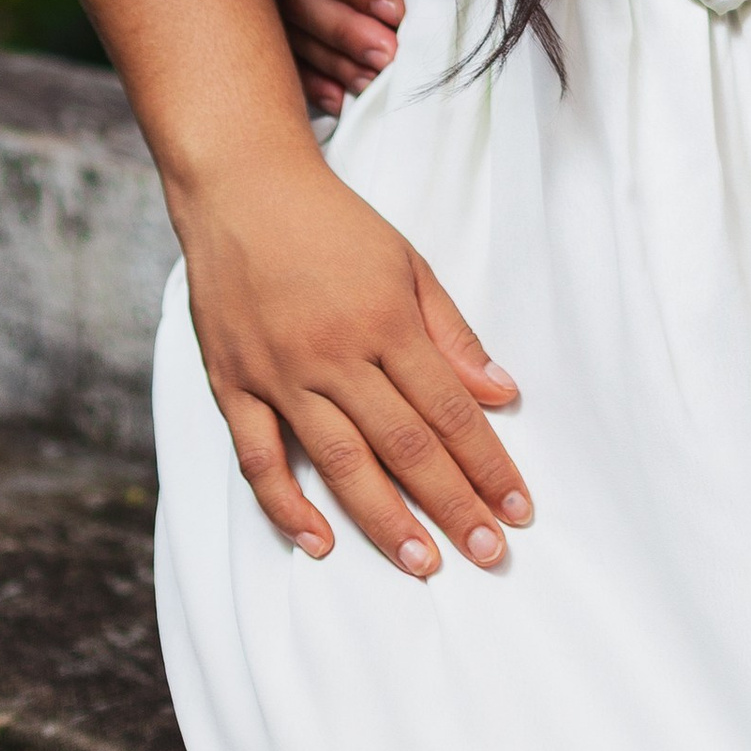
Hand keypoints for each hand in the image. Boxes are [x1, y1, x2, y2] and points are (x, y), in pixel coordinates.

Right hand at [180, 152, 530, 575]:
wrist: (242, 187)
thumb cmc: (332, 224)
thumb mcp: (407, 262)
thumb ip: (452, 334)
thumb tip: (502, 393)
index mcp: (385, 321)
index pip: (450, 410)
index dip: (487, 464)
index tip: (516, 509)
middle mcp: (334, 354)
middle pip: (404, 444)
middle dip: (451, 504)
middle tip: (487, 554)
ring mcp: (279, 374)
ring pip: (338, 463)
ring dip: (384, 520)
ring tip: (422, 563)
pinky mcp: (233, 385)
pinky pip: (259, 460)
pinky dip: (287, 506)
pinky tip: (319, 543)